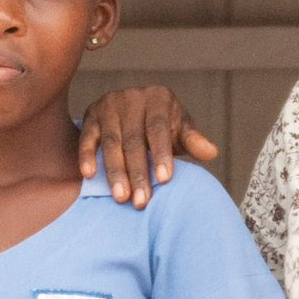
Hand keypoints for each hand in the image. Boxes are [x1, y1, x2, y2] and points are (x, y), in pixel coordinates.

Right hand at [76, 85, 219, 209]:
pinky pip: (87, 137)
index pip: (159, 128)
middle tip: (141, 201)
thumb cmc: (163, 126)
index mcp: (159, 98)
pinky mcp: (91, 115)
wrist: (135, 110)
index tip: (164, 179)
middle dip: (137, 172)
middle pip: (134, 140)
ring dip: (115, 171)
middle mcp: (132, 97)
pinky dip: (86, 155)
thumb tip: (211, 153)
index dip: (161, 154)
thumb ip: (193, 141)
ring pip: (111, 142)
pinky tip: (89, 175)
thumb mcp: (180, 130)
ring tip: (121, 197)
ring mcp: (109, 105)